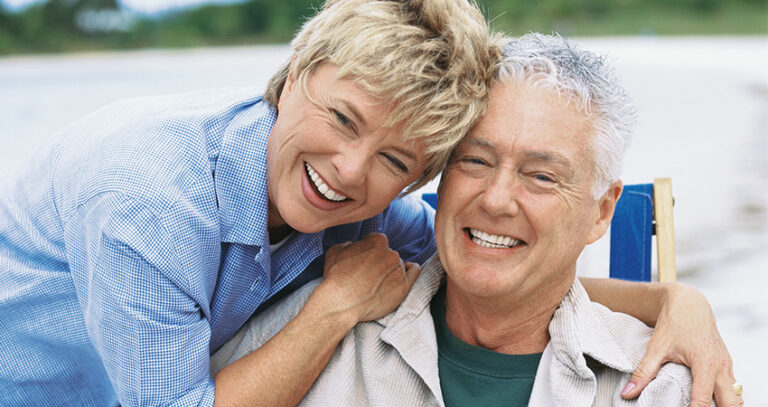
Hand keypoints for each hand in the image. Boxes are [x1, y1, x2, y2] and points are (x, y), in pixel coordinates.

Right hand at [312, 233, 421, 323]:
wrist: (341, 303)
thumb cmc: (336, 277)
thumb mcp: (336, 251)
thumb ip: (349, 244)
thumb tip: (353, 246)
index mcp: (377, 241)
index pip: (377, 241)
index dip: (369, 250)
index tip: (364, 259)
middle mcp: (391, 253)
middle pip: (388, 254)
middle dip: (380, 262)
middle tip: (369, 274)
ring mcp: (399, 270)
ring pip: (398, 265)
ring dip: (391, 270)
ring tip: (378, 283)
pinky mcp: (404, 287)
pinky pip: (415, 272)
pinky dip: (412, 270)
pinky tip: (409, 270)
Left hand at [621, 282, 741, 405]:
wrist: (689, 303)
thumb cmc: (674, 323)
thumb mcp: (656, 347)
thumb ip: (644, 372)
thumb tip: (627, 394)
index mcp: (705, 363)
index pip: (702, 400)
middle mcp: (721, 367)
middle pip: (731, 404)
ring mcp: (727, 366)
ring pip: (736, 398)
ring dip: (722, 405)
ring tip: (701, 406)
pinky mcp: (727, 365)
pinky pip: (733, 389)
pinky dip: (724, 398)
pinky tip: (707, 400)